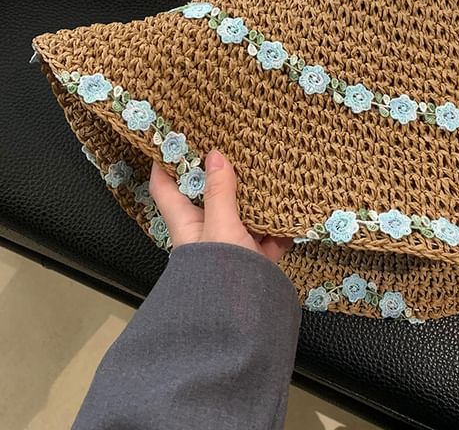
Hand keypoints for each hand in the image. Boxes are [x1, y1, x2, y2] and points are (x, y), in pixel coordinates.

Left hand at [149, 150, 292, 262]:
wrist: (244, 323)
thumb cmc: (222, 271)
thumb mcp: (221, 226)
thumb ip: (220, 193)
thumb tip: (214, 155)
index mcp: (186, 223)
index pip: (165, 187)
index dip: (163, 162)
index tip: (171, 136)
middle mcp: (205, 233)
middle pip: (206, 196)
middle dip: (217, 173)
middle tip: (231, 144)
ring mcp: (231, 246)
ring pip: (240, 214)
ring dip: (252, 197)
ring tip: (266, 169)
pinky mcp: (255, 260)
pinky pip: (267, 236)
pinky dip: (278, 225)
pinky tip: (293, 209)